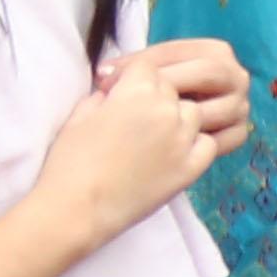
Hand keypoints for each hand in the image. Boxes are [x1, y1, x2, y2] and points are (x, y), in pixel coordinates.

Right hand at [34, 39, 252, 236]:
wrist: (78, 209)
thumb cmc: (69, 162)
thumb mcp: (79, 116)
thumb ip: (104, 96)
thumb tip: (117, 91)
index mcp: (137, 91)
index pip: (147, 66)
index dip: (132, 78)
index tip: (120, 91)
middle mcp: (167, 110)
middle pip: (171, 88)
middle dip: (154, 97)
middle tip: (133, 119)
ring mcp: (183, 139)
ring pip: (193, 113)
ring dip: (176, 119)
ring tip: (151, 138)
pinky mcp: (192, 167)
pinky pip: (207, 143)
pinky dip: (194, 144)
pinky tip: (172, 154)